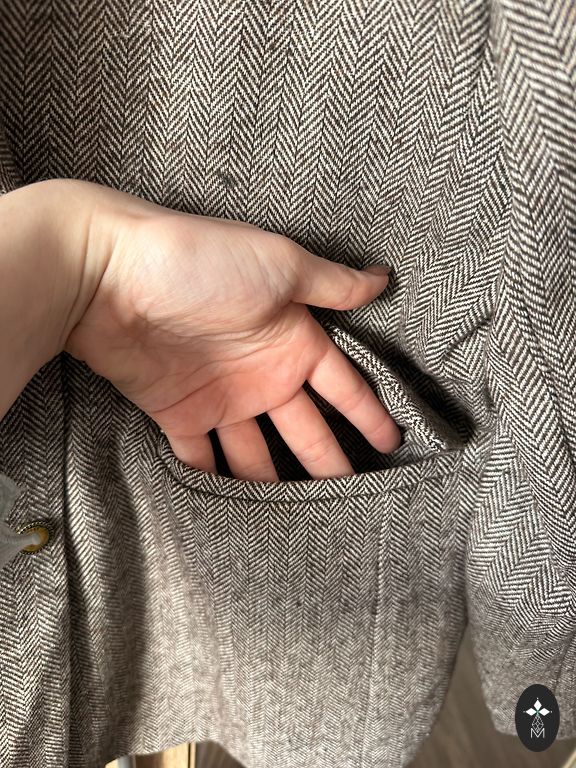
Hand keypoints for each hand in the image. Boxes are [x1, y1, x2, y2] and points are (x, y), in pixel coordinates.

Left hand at [64, 181, 400, 480]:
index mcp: (292, 339)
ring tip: (299, 518)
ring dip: (274, 481)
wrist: (109, 275)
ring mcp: (221, 395)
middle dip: (328, 460)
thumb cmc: (200, 262)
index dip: (367, 413)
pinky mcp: (178, 413)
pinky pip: (202, 456)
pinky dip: (216, 479)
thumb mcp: (278, 264)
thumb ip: (330, 283)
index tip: (392, 443)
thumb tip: (380, 278)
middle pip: (304, 428)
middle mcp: (262, 372)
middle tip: (352, 498)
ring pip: (257, 451)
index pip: (341, 386)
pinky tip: (234, 507)